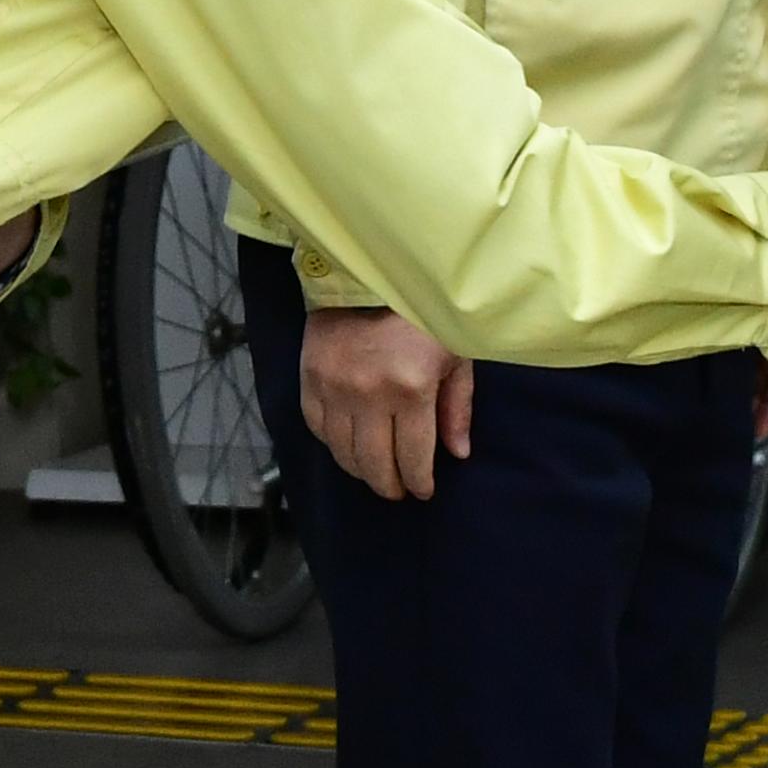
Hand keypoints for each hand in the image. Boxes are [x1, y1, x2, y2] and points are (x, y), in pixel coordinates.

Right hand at [299, 307, 475, 499]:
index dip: (419, 483)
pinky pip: (317, 428)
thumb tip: (457, 455)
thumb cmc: (422, 316)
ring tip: (374, 472)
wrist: (370, 276)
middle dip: (389, 486)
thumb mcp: (454, 355)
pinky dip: (332, 444)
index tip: (423, 491)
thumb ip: (457, 407)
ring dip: (360, 470)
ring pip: (343, 453)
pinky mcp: (310, 379)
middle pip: (375, 464)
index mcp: (412, 389)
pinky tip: (348, 445)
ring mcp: (335, 388)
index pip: (414, 458)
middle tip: (397, 491)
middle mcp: (369, 395)